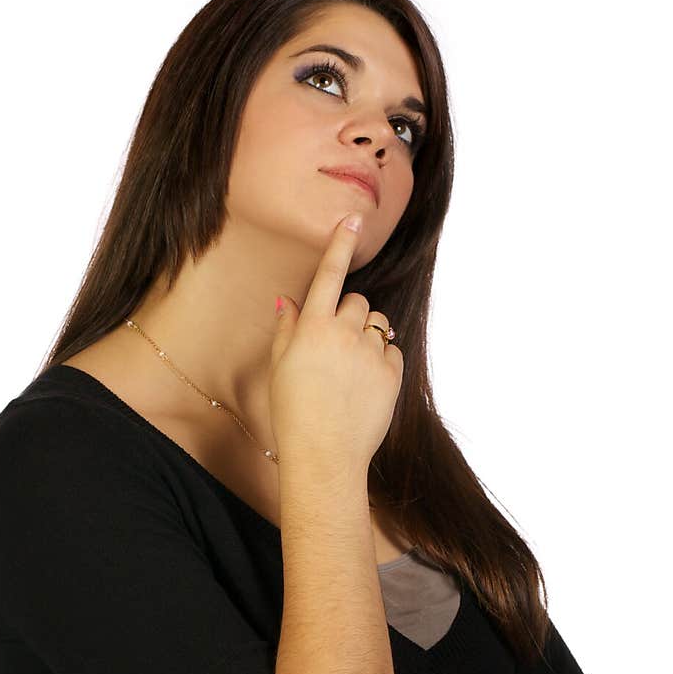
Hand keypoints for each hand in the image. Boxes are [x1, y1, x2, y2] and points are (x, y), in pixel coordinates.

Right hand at [270, 211, 403, 473]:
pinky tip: (364, 385)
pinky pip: (391, 350)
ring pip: (376, 323)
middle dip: (349, 314)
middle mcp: (344, 334)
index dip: (340, 244)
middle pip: (356, 300)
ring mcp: (371, 353)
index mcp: (312, 328)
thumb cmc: (294, 415)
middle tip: (335, 346)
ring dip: (366, 335)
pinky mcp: (392, 373)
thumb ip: (288, 329)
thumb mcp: (280, 369)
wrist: (325, 455)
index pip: (328, 275)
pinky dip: (381, 359)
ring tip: (349, 370)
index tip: (353, 218)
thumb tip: (289, 301)